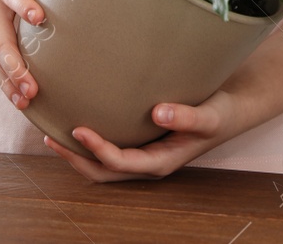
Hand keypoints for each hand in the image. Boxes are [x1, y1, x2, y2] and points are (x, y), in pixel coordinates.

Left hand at [43, 96, 236, 181]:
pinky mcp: (142, 143)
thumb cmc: (221, 113)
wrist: (232, 111)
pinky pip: (110, 151)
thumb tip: (158, 112)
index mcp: (161, 161)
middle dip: (75, 159)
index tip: (78, 129)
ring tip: (54, 134)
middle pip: (103, 172)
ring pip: (103, 166)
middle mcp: (148, 163)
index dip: (96, 149)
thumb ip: (186, 116)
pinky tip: (79, 125)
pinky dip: (90, 144)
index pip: (120, 163)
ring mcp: (144, 155)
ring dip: (78, 155)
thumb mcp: (209, 115)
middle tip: (51, 137)